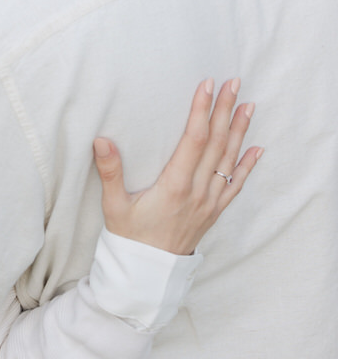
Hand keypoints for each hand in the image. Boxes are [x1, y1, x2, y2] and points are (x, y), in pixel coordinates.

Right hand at [93, 78, 262, 254]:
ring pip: (229, 160)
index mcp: (175, 186)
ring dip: (239, 131)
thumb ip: (110, 171)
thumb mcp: (114, 206)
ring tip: (248, 105)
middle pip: (216, 143)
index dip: (201, 110)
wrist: (148, 275)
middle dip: (224, 110)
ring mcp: (209, 202)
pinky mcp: (214, 212)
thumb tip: (102, 140)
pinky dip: (247, 165)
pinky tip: (256, 148)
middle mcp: (198, 192)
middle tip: (233, 82)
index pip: (193, 140)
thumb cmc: (129, 238)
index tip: (207, 85)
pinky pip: (236, 184)